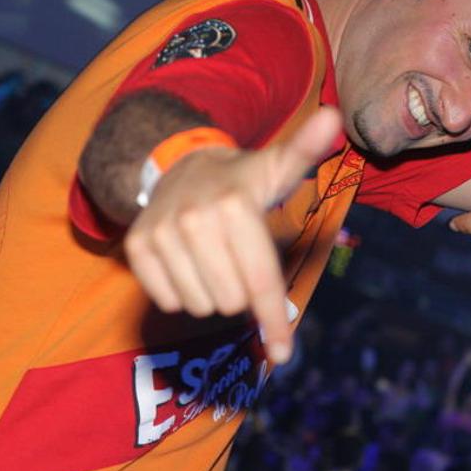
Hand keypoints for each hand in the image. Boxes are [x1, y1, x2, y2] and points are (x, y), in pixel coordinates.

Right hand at [124, 107, 341, 362]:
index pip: (260, 281)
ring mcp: (160, 234)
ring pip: (199, 306)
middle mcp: (193, 219)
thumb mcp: (276, 167)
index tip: (282, 354)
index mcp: (235, 206)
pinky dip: (183, 291)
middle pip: (231, 301)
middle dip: (240, 291)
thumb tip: (333, 116)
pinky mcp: (136, 248)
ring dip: (213, 292)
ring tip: (213, 258)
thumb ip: (306, 151)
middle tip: (237, 260)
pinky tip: (189, 261)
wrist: (179, 166)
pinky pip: (168, 301)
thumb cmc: (241, 181)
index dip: (274, 321)